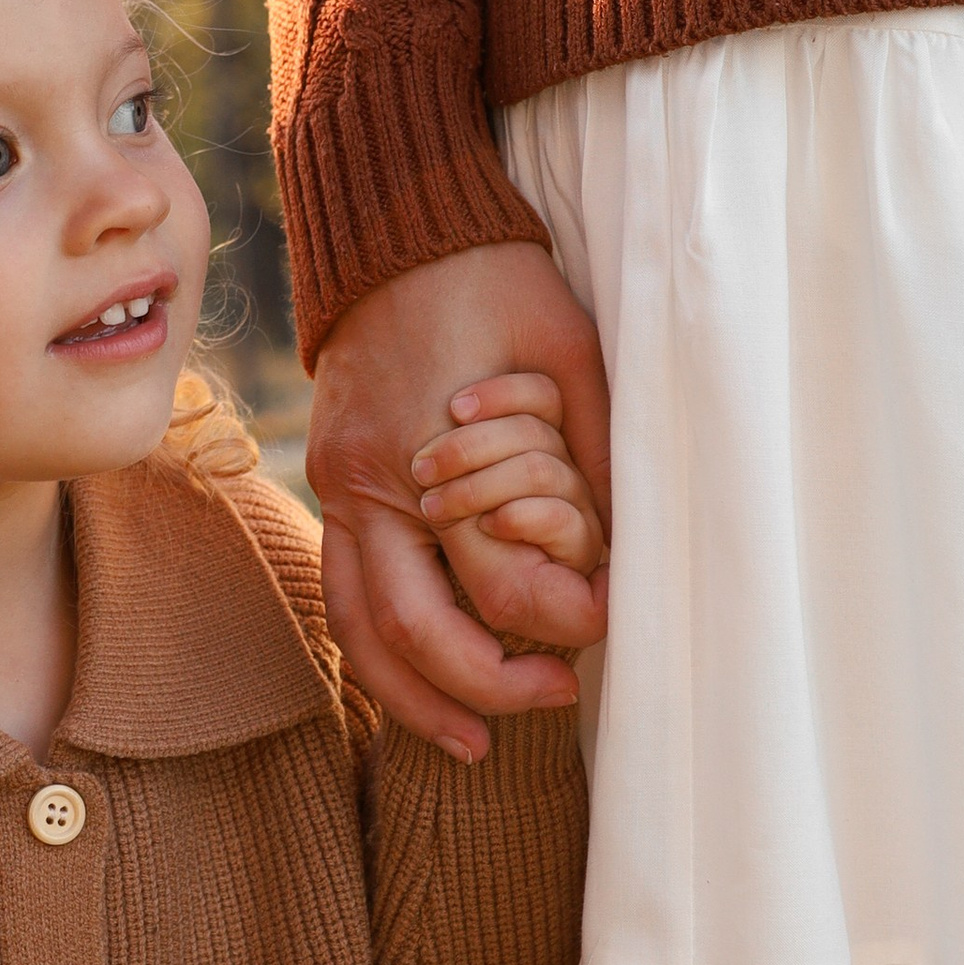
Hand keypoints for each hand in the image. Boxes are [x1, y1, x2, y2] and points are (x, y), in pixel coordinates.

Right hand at [307, 242, 610, 754]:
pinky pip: (343, 589)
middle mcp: (373, 485)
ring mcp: (340, 485)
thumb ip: (598, 448)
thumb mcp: (572, 350)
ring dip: (410, 697)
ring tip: (470, 741)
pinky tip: (420, 678)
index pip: (501, 584)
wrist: (395, 223)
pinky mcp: (334, 479)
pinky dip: (378, 648)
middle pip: (415, 632)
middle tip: (557, 699)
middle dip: (484, 688)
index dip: (566, 621)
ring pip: (357, 628)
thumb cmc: (495, 280)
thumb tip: (629, 545)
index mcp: (435, 458)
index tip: (615, 627)